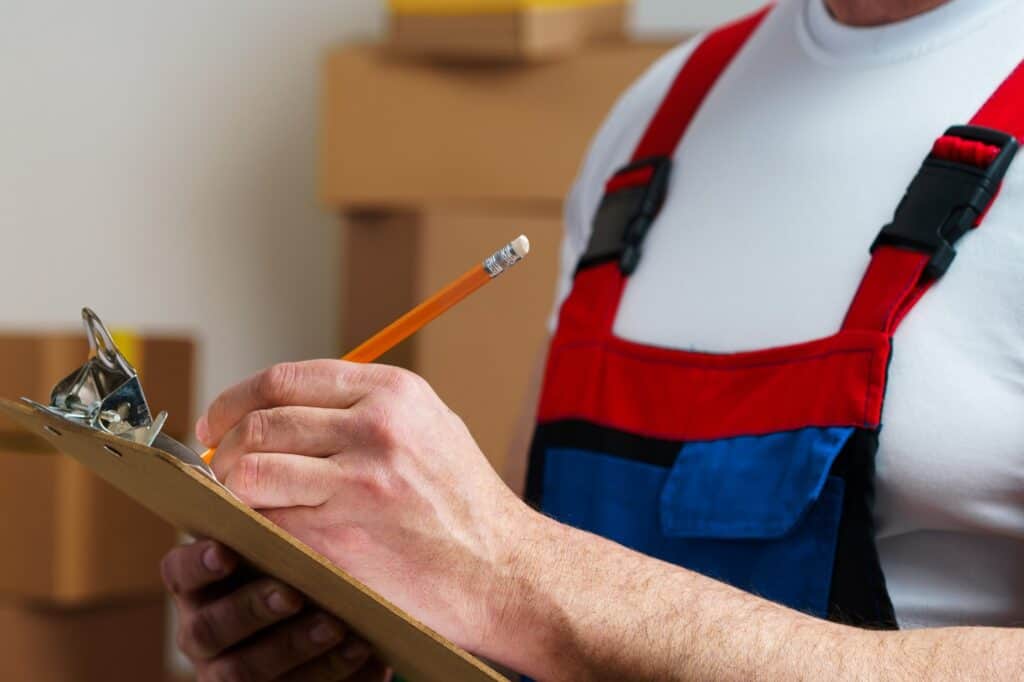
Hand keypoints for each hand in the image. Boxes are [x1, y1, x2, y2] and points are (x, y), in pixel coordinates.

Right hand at [162, 538, 388, 680]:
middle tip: (293, 592)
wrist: (338, 628)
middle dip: (251, 609)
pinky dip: (330, 670)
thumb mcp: (288, 543)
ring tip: (337, 624)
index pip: (178, 572)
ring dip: (292, 646)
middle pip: (208, 627)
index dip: (198, 564)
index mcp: (199, 584)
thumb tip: (297, 479)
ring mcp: (228, 669)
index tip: (227, 550)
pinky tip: (363, 648)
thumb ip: (281, 523)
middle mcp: (203, 628)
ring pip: (243, 670)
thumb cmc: (303, 564)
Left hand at [197, 360, 535, 658]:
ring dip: (232, 488)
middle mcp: (376, 429)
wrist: (504, 571)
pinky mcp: (342, 538)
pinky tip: (263, 532)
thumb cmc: (466, 504)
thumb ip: (367, 409)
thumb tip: (291, 408)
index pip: (285, 379)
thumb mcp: (431, 428)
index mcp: (394, 393)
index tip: (218, 421)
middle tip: (220, 466)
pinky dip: (253, 527)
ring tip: (240, 501)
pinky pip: (268, 523)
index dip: (236, 399)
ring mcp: (358, 484)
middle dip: (225, 446)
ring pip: (252, 471)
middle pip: (260, 422)